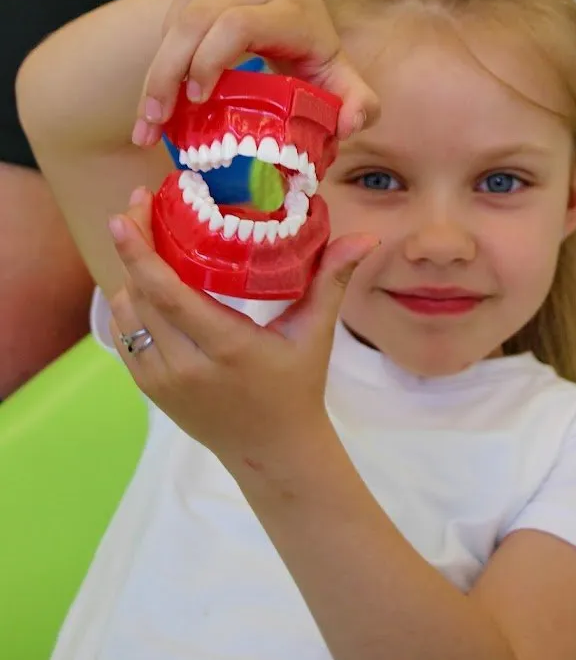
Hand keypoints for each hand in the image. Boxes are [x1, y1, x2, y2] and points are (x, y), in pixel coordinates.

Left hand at [108, 188, 377, 474]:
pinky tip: (144, 286)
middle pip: (139, 296)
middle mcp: (185, 366)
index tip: (125, 215)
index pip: (167, 295)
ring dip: (130, 277)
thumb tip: (367, 236)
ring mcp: (162, 380)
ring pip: (127, 315)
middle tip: (138, 209)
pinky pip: (125, 338)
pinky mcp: (150, 389)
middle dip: (132, 249)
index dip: (140, 254)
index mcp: (227, 347)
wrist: (273, 451)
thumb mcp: (314, 334)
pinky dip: (130, 308)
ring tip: (144, 244)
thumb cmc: (297, 388)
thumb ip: (332, 280)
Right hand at [133, 0, 378, 147]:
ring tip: (146, 123)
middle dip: (168, 74)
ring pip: (176, 22)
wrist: (293, 6)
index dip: (212, 60)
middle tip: (156, 123)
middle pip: (197, 22)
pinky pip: (168, 22)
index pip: (239, 23)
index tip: (199, 101)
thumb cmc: (314, 55)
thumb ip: (359, 105)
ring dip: (155, 74)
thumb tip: (350, 126)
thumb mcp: (340, 81)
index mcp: (290, 7)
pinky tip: (156, 101)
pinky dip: (158, 63)